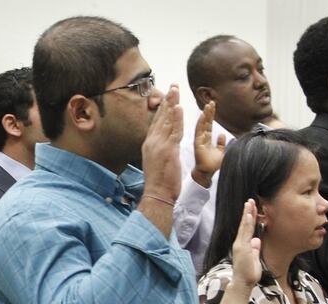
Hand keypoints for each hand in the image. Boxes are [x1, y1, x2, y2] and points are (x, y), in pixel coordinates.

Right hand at [141, 84, 183, 201]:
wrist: (157, 193)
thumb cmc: (158, 182)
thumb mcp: (155, 161)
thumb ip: (159, 149)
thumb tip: (162, 144)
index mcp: (149, 144)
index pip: (156, 121)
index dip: (162, 108)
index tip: (166, 96)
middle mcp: (152, 141)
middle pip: (160, 117)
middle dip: (167, 100)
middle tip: (172, 86)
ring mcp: (160, 145)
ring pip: (167, 120)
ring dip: (172, 103)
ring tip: (176, 90)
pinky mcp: (169, 150)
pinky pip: (174, 130)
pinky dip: (177, 118)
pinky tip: (179, 107)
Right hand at [191, 101, 226, 187]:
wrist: (207, 174)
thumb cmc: (213, 165)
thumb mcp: (221, 152)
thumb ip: (221, 144)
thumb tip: (222, 135)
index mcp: (206, 140)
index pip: (208, 125)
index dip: (210, 115)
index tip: (213, 106)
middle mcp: (202, 139)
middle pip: (205, 123)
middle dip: (208, 112)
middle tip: (211, 102)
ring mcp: (199, 141)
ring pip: (202, 125)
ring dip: (205, 115)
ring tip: (208, 105)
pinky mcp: (197, 144)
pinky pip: (198, 131)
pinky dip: (200, 123)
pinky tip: (203, 115)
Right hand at [231, 199, 261, 293]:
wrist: (243, 282)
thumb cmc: (249, 273)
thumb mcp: (254, 259)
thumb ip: (254, 249)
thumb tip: (256, 241)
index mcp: (244, 245)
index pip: (247, 229)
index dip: (250, 218)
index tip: (252, 208)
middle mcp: (240, 243)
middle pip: (245, 224)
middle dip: (248, 212)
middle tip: (251, 200)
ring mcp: (240, 244)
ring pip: (245, 226)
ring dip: (247, 214)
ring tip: (250, 203)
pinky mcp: (241, 247)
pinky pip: (245, 233)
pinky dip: (247, 223)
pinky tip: (249, 215)